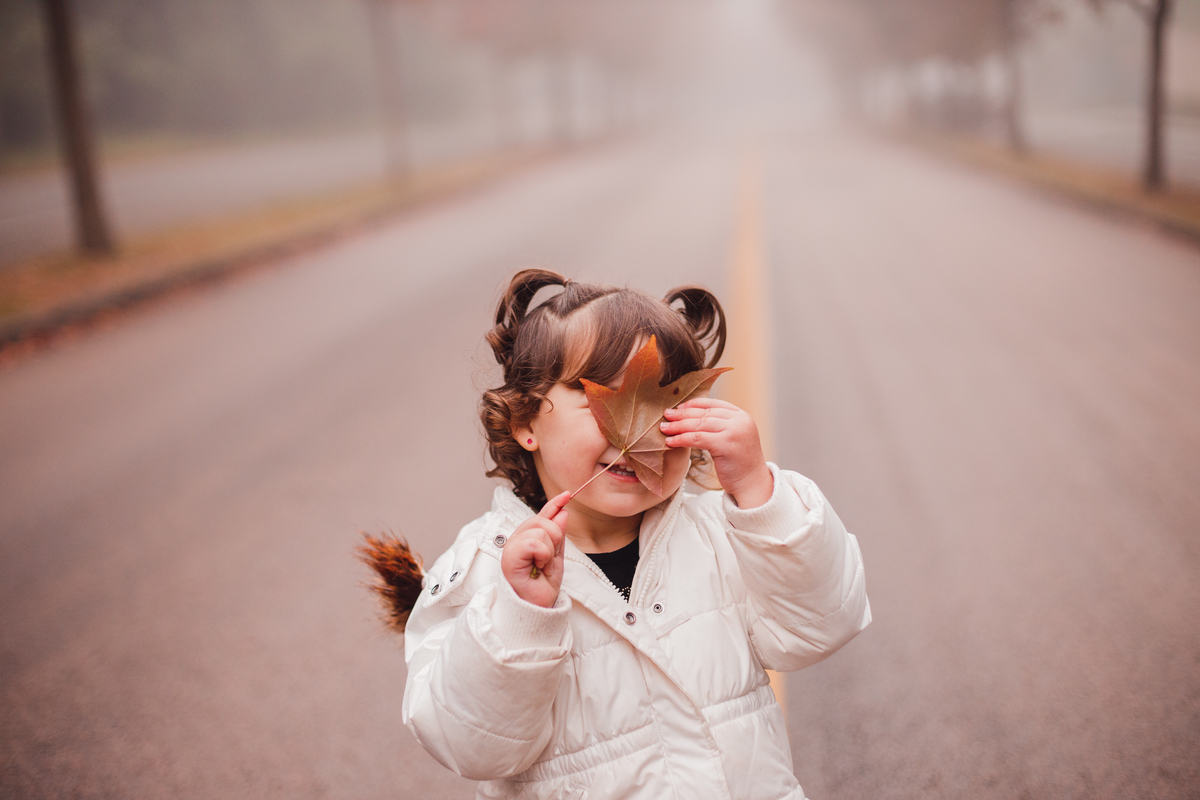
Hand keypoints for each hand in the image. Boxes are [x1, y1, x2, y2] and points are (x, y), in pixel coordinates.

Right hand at [501, 491, 569, 607]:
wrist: (538, 606)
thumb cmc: (542, 585)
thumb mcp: (556, 555)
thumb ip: (558, 534)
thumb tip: (563, 512)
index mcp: (527, 537)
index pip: (542, 515)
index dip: (555, 504)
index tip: (567, 494)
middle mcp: (517, 539)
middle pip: (543, 521)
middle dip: (555, 539)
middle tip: (549, 560)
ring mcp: (512, 546)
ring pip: (541, 531)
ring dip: (549, 552)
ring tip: (542, 567)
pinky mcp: (510, 556)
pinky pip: (535, 543)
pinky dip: (543, 556)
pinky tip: (538, 568)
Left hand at [661, 398, 772, 507]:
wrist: (753, 485)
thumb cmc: (740, 464)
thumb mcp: (734, 438)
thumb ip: (721, 426)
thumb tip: (692, 417)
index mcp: (742, 416)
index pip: (713, 403)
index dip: (694, 404)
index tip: (678, 408)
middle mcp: (740, 421)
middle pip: (704, 413)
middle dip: (682, 414)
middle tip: (666, 415)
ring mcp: (734, 432)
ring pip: (699, 424)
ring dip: (678, 426)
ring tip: (664, 428)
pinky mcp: (726, 445)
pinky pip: (697, 438)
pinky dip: (681, 439)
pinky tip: (670, 441)